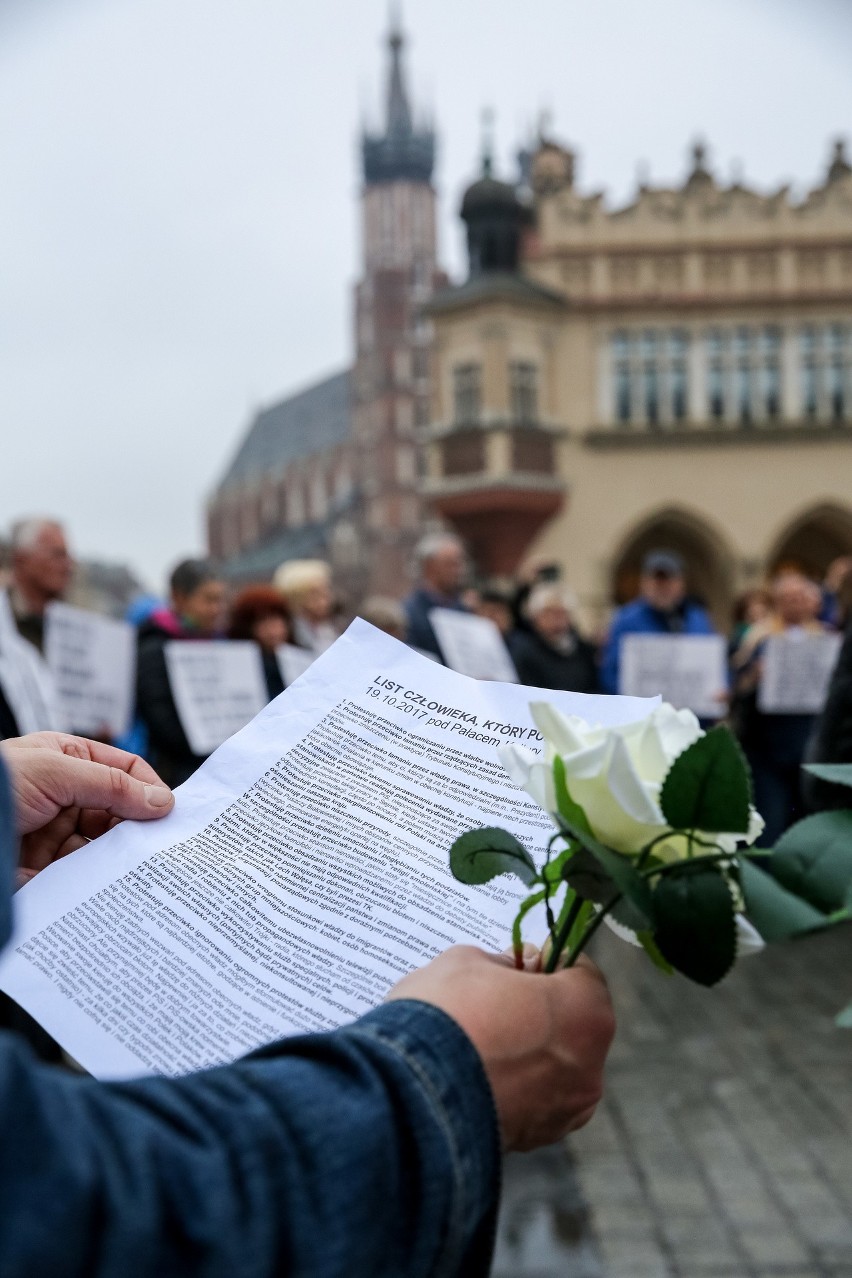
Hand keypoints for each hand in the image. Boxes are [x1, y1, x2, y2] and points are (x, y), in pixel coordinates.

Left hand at [1, 732, 173, 885]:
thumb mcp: (56, 771)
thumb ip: (111, 785)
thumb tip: (161, 800)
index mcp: (67, 759)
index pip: (124, 770)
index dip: (149, 788)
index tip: (171, 813)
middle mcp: (63, 795)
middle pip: (118, 811)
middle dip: (137, 826)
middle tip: (161, 846)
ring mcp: (52, 834)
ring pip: (102, 846)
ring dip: (119, 856)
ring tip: (139, 869)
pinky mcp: (42, 870)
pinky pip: (80, 876)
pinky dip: (98, 882)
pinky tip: (113, 887)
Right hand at [386, 945, 614, 1150]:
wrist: (408, 1094)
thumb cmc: (447, 1016)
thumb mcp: (467, 962)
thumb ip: (500, 964)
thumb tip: (508, 972)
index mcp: (586, 1011)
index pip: (581, 973)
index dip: (547, 962)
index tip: (518, 963)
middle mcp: (589, 1065)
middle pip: (570, 1023)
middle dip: (537, 1009)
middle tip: (495, 999)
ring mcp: (564, 1110)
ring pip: (551, 1066)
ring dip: (526, 1052)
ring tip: (479, 1041)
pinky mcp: (535, 1140)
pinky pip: (531, 1101)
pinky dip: (511, 1087)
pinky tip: (474, 1074)